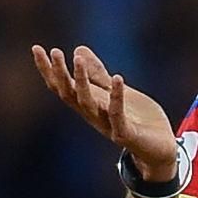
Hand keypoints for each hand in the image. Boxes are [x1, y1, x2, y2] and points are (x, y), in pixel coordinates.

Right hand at [32, 45, 177, 180]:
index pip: (62, 86)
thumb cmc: (137, 119)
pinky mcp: (125, 134)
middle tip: (54, 51)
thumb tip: (78, 49)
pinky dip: (116, 97)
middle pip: (69, 94)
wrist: (161, 149)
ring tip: (77, 60)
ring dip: (81, 81)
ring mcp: (107, 125)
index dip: (48, 70)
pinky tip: (117, 78)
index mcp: (89, 104)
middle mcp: (93, 115)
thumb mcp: (115, 92)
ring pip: (87, 103)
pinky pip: (117, 115)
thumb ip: (97, 74)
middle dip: (60, 74)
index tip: (36, 48)